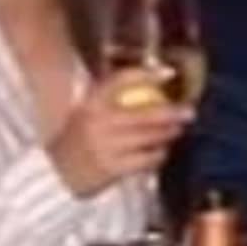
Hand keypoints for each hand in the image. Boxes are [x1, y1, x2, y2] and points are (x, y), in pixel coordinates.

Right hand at [50, 81, 194, 195]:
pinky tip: (161, 151)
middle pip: (144, 114)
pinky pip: (145, 160)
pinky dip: (158, 155)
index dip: (147, 74)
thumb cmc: (80, 137)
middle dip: (171, 112)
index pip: (121, 80)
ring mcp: (105, 146)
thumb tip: (153, 78)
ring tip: (177, 131)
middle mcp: (98, 121)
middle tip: (189, 112)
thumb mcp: (89, 110)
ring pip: (148, 138)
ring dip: (168, 134)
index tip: (169, 73)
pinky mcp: (112, 168)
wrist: (58, 172)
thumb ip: (113, 96)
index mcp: (91, 102)